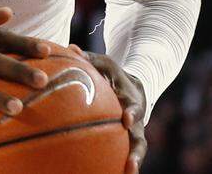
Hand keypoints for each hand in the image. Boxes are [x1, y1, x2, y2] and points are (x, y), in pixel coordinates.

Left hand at [69, 45, 146, 173]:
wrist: (133, 86)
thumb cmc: (112, 74)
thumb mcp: (104, 63)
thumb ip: (90, 58)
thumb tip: (71, 48)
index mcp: (131, 99)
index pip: (134, 106)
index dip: (133, 112)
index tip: (126, 119)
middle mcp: (136, 119)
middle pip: (139, 137)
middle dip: (137, 150)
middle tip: (131, 162)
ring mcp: (134, 132)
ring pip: (137, 150)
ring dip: (134, 163)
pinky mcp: (127, 141)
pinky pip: (124, 154)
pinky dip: (120, 165)